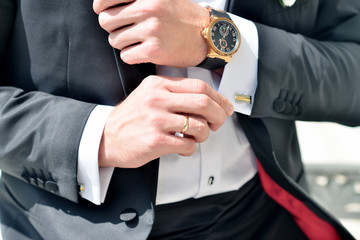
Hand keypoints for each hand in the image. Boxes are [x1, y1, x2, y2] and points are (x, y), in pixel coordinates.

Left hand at [93, 0, 209, 67]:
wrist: (206, 35)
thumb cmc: (182, 15)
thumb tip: (103, 3)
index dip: (100, 7)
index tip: (103, 11)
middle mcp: (148, 9)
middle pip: (106, 21)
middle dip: (112, 27)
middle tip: (125, 29)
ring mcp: (151, 30)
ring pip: (114, 40)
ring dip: (123, 43)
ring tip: (137, 40)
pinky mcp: (154, 51)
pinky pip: (126, 56)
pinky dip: (131, 55)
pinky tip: (142, 51)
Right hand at [98, 75, 233, 167]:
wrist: (105, 137)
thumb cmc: (131, 118)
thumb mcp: (149, 95)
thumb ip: (175, 94)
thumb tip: (210, 103)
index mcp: (158, 85)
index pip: (199, 86)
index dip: (218, 98)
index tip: (224, 108)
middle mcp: (157, 99)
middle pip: (203, 102)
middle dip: (218, 115)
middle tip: (218, 123)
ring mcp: (156, 119)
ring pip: (199, 126)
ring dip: (204, 135)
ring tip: (195, 137)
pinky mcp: (155, 140)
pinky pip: (188, 144)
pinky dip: (191, 148)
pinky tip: (182, 147)